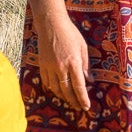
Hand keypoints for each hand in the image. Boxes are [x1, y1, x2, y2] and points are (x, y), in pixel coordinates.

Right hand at [30, 0, 91, 114]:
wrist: (50, 24)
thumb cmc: (70, 33)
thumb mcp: (83, 47)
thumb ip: (86, 65)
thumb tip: (90, 81)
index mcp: (73, 62)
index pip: (79, 86)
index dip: (83, 98)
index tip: (86, 106)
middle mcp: (60, 67)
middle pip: (67, 91)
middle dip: (74, 101)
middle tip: (80, 107)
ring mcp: (49, 67)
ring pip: (56, 89)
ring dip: (63, 97)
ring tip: (70, 101)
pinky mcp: (42, 65)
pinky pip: (47, 82)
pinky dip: (53, 89)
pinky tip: (58, 91)